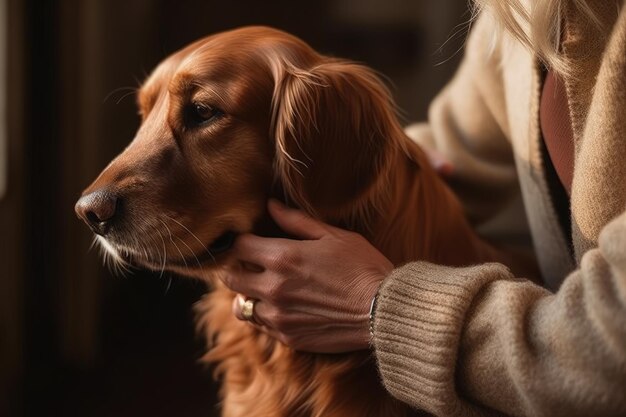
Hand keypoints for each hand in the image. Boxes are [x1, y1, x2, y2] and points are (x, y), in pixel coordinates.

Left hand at [221, 199, 392, 352]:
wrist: (384, 311)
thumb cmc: (363, 267)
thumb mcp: (333, 235)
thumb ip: (296, 221)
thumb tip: (271, 205)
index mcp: (281, 257)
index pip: (238, 246)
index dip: (242, 241)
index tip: (251, 241)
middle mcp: (273, 288)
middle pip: (230, 278)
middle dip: (236, 268)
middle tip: (251, 265)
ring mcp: (278, 316)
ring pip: (241, 306)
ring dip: (248, 295)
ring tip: (264, 289)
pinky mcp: (288, 337)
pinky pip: (261, 326)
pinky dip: (265, 315)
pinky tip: (284, 307)